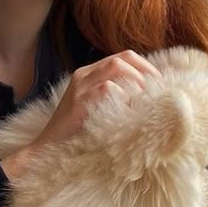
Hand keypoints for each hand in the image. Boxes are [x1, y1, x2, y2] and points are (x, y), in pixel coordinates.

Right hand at [31, 50, 160, 146]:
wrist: (47, 149)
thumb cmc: (76, 132)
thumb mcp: (95, 107)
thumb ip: (114, 96)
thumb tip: (147, 95)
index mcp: (88, 74)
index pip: (123, 57)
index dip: (145, 66)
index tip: (160, 83)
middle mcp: (83, 75)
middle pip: (122, 58)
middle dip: (145, 72)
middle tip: (158, 91)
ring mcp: (80, 87)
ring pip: (116, 67)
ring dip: (136, 81)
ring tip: (145, 100)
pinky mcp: (78, 102)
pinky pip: (107, 88)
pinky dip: (123, 97)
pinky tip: (129, 112)